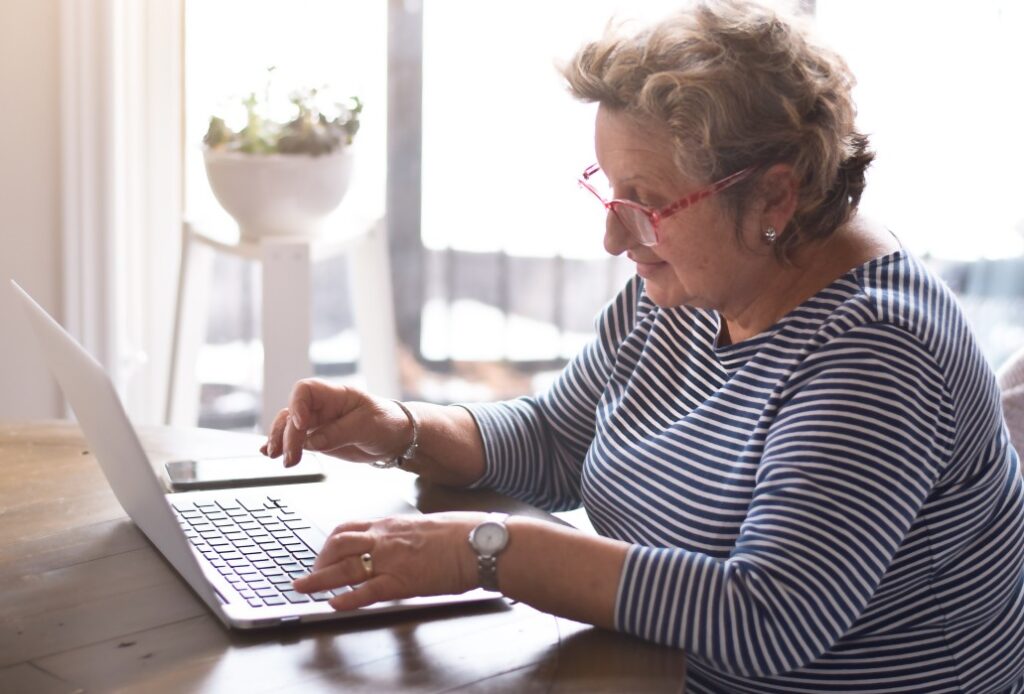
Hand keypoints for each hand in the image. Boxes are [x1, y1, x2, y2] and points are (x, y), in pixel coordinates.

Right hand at [260, 380, 411, 466]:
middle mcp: (322, 407)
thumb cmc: (387, 422)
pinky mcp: (318, 439)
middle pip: (292, 413)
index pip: (305, 390)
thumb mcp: (366, 427)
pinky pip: (295, 441)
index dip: (297, 405)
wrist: (397, 438)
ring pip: (288, 427)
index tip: (300, 423)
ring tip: (279, 459)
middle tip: (291, 457)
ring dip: (280, 442)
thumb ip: (337, 433)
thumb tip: (310, 442)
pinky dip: (281, 446)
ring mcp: (318, 423)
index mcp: (335, 395)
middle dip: (288, 435)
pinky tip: (269, 453)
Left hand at [291, 512, 483, 609]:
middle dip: (318, 560)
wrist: (481, 543)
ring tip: (303, 589)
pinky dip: (346, 599)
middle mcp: (385, 538)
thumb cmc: (464, 533)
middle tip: (309, 575)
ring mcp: (391, 559)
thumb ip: (409, 534)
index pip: (350, 528)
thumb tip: (407, 542)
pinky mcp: (401, 581)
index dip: (331, 543)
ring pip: (343, 567)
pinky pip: (365, 591)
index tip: (324, 553)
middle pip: (338, 545)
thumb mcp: (429, 525)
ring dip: (319, 579)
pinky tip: (334, 605)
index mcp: (393, 524)